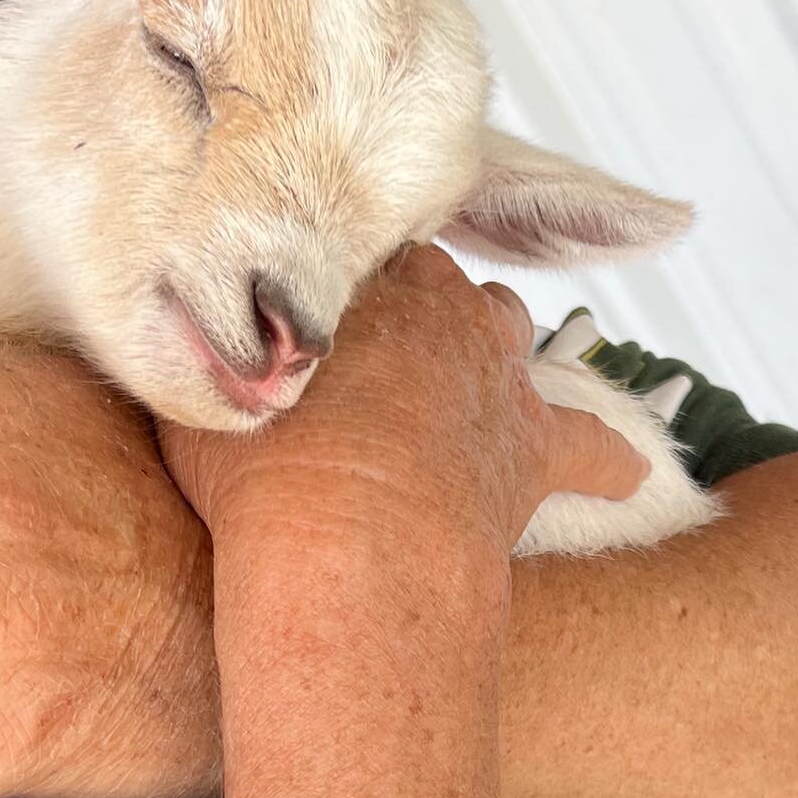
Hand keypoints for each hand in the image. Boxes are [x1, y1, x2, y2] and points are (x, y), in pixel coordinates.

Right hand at [164, 245, 646, 568]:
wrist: (349, 537)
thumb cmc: (263, 469)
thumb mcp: (205, 403)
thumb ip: (205, 367)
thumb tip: (168, 352)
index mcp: (366, 284)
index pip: (362, 260)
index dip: (342, 288)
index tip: (320, 317)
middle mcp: (443, 311)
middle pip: (439, 288)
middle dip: (417, 312)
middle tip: (380, 354)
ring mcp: (498, 377)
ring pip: (508, 336)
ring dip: (491, 355)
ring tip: (470, 385)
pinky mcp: (538, 451)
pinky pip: (593, 448)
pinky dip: (607, 461)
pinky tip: (629, 474)